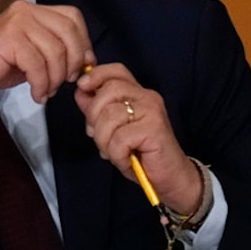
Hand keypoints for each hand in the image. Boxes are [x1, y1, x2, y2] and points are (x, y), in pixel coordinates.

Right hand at [0, 0, 94, 104]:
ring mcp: (16, 21)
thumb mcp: (35, 54)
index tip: (80, 67)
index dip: (83, 43)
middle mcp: (26, 10)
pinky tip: (36, 93)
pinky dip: (41, 84)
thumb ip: (57, 49)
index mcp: (34, 10)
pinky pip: (38, 64)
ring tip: (46, 91)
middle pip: (68, 33)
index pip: (72, 17)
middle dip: (72, 63)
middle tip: (63, 83)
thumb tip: (88, 60)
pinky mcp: (8, 38)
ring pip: (55, 51)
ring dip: (55, 79)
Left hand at [74, 63, 201, 213]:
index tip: (82, 87)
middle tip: (98, 135)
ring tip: (114, 152)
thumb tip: (81, 92)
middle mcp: (147, 97)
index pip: (116, 71)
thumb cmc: (141, 153)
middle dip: (94, 116)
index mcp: (137, 94)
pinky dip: (116, 154)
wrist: (170, 178)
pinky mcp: (154, 129)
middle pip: (108, 91)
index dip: (96, 75)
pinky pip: (119, 138)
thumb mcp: (112, 129)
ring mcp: (152, 112)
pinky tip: (126, 160)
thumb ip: (97, 109)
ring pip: (110, 116)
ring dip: (104, 141)